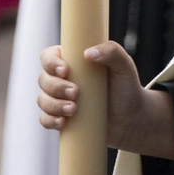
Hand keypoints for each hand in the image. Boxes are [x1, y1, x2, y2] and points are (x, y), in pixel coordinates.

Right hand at [37, 43, 173, 159]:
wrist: (131, 118)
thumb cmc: (126, 87)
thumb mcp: (124, 66)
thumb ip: (112, 52)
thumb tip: (88, 53)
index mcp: (73, 60)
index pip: (49, 56)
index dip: (51, 62)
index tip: (65, 70)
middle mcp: (63, 78)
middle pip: (43, 79)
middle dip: (56, 87)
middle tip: (76, 93)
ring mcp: (60, 99)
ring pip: (42, 100)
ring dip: (53, 105)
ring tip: (73, 110)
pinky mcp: (61, 118)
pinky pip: (45, 119)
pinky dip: (50, 120)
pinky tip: (63, 122)